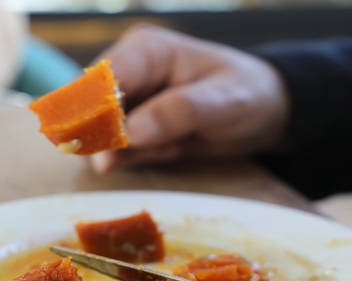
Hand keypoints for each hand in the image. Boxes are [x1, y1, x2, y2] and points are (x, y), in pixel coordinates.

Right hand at [88, 24, 289, 173]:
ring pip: (98, 134)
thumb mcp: (224, 103)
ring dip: (127, 152)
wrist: (263, 113)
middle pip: (88, 107)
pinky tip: (170, 151)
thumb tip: (131, 132)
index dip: (95, 113)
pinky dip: (137, 159)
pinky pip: (115, 150)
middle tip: (133, 158)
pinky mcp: (130, 126)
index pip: (103, 79)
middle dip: (108, 139)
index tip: (105, 146)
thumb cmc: (248, 95)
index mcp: (146, 50)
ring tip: (172, 147)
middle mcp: (128, 71)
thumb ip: (179, 113)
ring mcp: (127, 100)